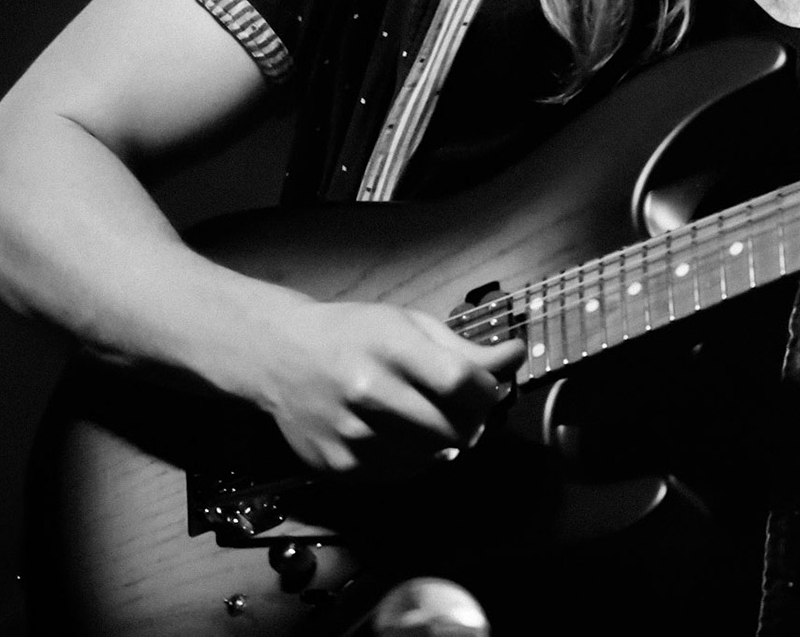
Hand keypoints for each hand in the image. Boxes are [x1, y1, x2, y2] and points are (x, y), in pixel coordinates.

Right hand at [231, 297, 525, 472]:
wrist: (282, 356)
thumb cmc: (356, 334)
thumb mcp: (410, 325)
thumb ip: (465, 347)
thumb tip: (517, 356)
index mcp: (390, 347)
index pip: (461, 383)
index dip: (487, 392)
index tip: (488, 390)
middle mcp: (367, 392)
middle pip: (451, 427)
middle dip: (471, 423)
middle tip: (466, 411)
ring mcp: (350, 434)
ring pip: (430, 458)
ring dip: (446, 445)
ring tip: (435, 422)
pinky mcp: (336, 465)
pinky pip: (399, 475)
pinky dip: (415, 461)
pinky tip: (405, 438)